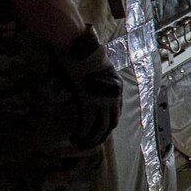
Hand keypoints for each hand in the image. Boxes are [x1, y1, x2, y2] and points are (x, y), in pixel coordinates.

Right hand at [58, 28, 123, 148]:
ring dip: (90, 139)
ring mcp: (102, 100)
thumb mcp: (97, 66)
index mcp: (117, 87)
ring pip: (99, 127)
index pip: (116, 112)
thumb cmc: (84, 52)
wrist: (79, 46)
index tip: (100, 131)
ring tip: (81, 144)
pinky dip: (81, 133)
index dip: (108, 124)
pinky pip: (86, 124)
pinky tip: (74, 138)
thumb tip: (87, 80)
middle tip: (90, 143)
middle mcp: (113, 96)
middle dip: (101, 135)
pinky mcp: (88, 102)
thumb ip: (96, 76)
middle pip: (110, 123)